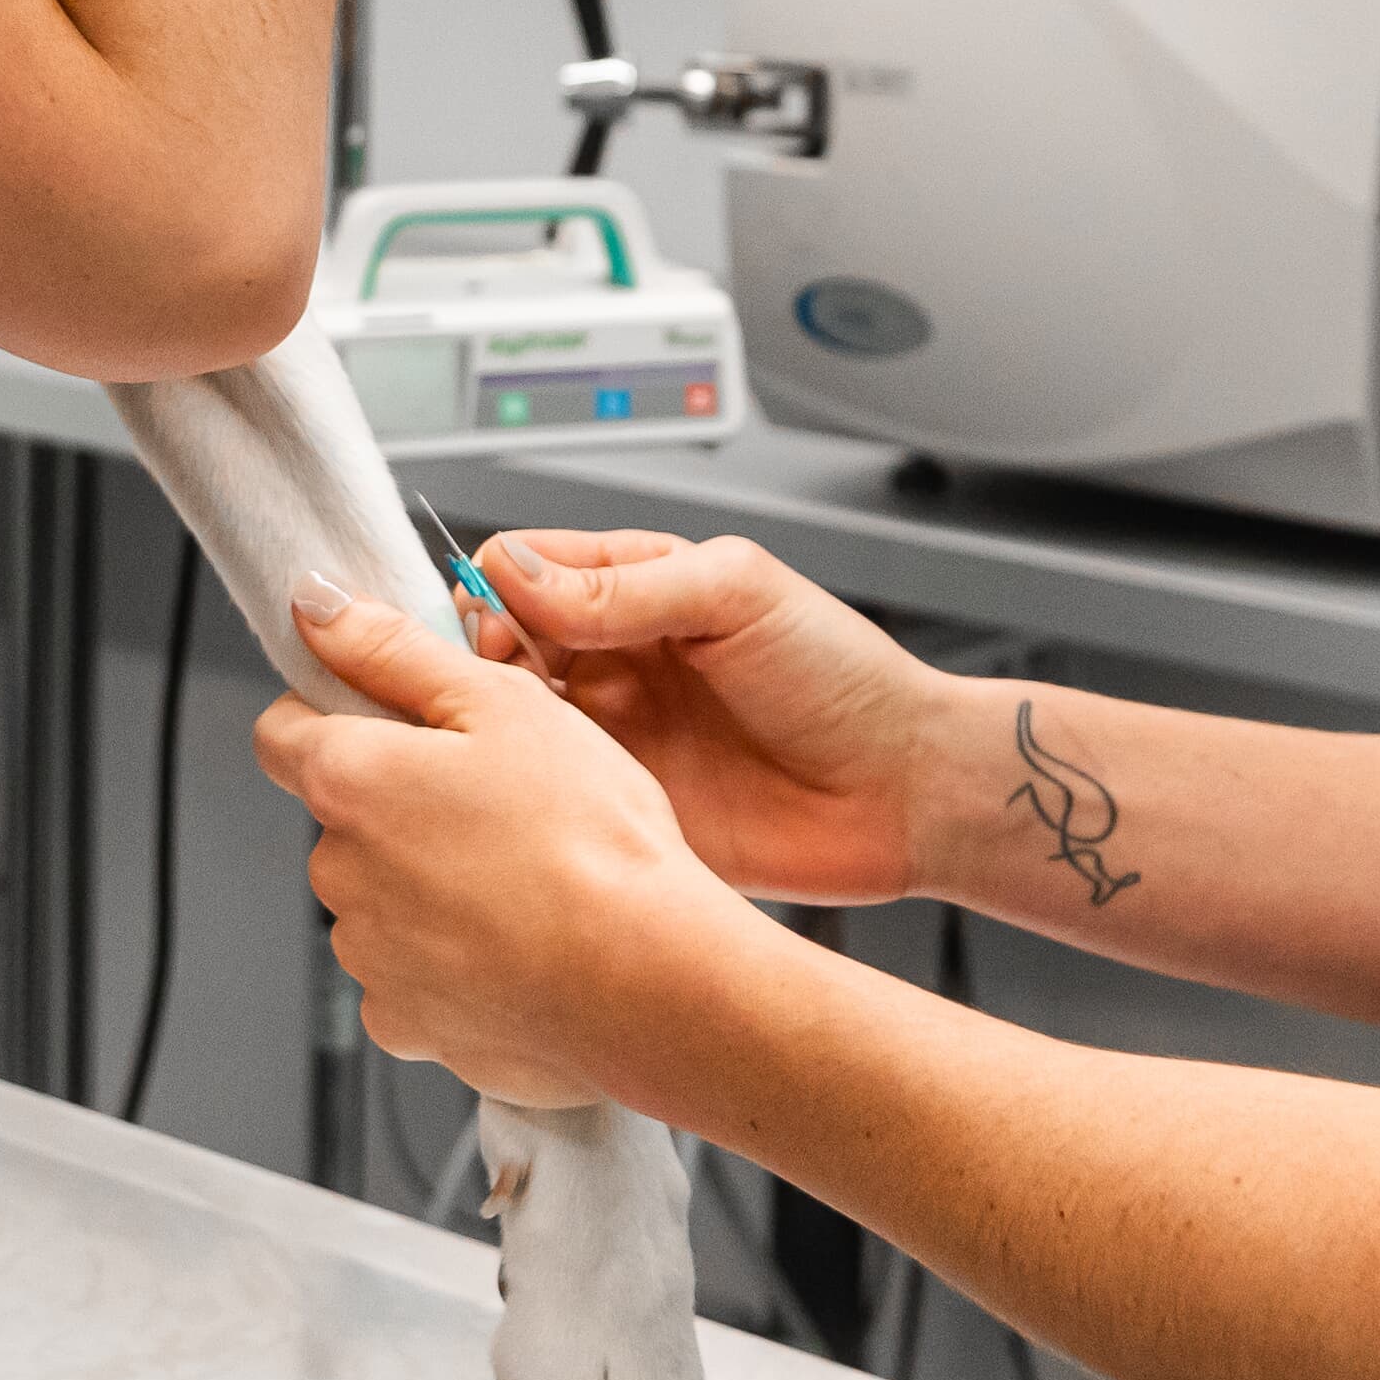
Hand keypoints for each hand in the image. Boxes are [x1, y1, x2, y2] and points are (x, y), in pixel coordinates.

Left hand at [254, 573, 755, 1115]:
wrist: (647, 981)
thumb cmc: (591, 840)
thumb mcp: (501, 703)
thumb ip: (394, 651)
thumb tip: (317, 609)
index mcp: (350, 781)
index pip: (283, 732)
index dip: (336, 712)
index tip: (398, 718)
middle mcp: (339, 873)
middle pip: (344, 818)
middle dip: (401, 803)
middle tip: (498, 799)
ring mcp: (370, 957)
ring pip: (380, 899)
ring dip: (428, 885)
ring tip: (522, 879)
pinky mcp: (405, 1025)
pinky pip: (409, 977)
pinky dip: (449, 961)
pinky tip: (516, 944)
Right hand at [464, 529, 958, 907]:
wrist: (903, 793)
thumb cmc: (844, 680)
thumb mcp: (737, 596)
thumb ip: (625, 584)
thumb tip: (516, 576)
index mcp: (635, 589)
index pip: (518, 568)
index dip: (495, 594)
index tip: (501, 629)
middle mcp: (611, 661)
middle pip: (494, 647)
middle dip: (476, 662)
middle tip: (501, 691)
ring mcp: (611, 738)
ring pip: (506, 724)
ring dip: (494, 730)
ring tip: (521, 744)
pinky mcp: (618, 811)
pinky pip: (544, 800)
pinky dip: (523, 797)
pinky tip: (539, 796)